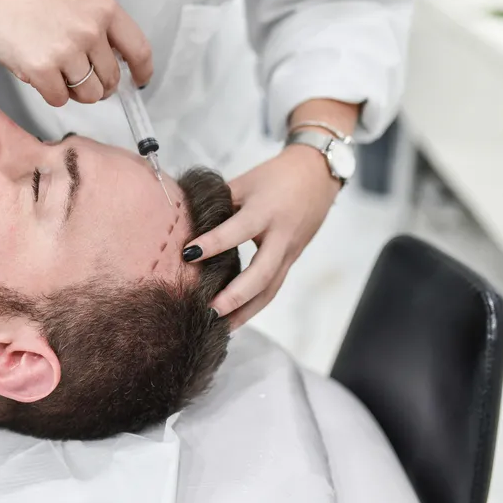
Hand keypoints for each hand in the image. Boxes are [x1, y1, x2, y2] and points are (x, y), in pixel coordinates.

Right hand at [0, 0, 153, 105]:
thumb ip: (102, 30)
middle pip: (111, 80)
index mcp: (105, 10)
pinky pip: (60, 100)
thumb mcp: (79, 2)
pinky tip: (38, 72)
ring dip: (74, 91)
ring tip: (56, 71)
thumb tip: (119, 70)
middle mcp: (91, 29)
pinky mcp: (42, 69)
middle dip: (98, 86)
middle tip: (77, 75)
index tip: (138, 82)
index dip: (141, 72)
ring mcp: (67, 50)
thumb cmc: (34, 0)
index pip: (139, 51)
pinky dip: (50, 93)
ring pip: (89, 95)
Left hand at [182, 144, 341, 328]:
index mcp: (266, 210)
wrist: (318, 175)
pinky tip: (235, 318)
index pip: (238, 230)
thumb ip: (219, 204)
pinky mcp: (291, 261)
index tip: (187, 255)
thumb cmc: (275, 176)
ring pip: (270, 289)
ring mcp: (290, 252)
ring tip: (220, 327)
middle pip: (262, 273)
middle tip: (209, 310)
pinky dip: (254, 304)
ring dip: (245, 311)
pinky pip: (273, 287)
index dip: (214, 243)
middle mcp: (281, 236)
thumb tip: (185, 222)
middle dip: (235, 295)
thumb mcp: (245, 182)